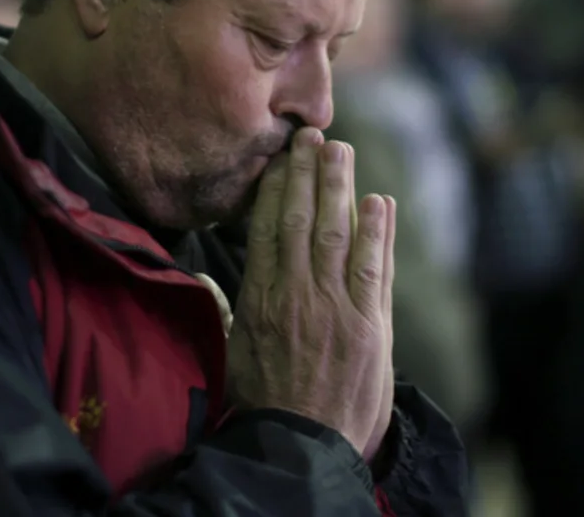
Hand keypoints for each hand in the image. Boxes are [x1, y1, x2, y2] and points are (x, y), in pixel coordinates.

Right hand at [228, 127, 395, 461]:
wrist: (300, 448)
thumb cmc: (263, 407)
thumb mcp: (232, 356)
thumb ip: (227, 311)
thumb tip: (205, 277)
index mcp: (259, 300)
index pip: (266, 230)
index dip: (275, 190)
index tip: (280, 160)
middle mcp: (295, 294)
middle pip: (300, 220)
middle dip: (306, 174)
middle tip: (311, 135)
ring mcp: (334, 307)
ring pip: (336, 233)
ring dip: (340, 187)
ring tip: (342, 150)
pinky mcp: (369, 325)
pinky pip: (374, 267)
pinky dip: (378, 232)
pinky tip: (378, 201)